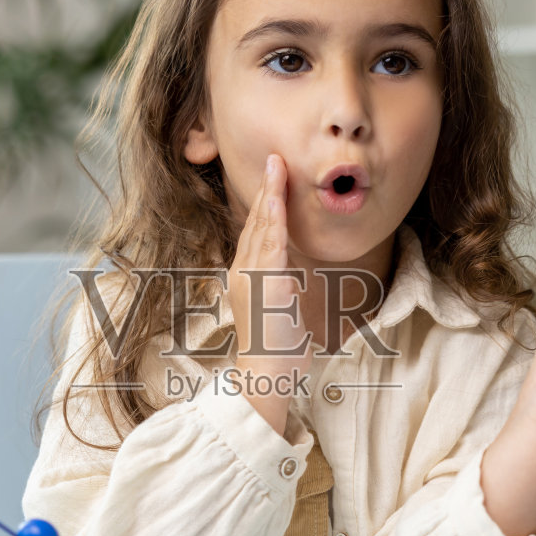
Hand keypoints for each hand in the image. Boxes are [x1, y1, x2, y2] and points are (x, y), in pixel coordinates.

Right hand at [227, 154, 312, 434]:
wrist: (266, 376)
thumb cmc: (277, 349)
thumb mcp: (280, 309)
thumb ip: (282, 287)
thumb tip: (291, 276)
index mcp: (247, 277)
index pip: (257, 232)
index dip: (266, 203)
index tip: (274, 178)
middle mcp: (244, 272)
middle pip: (256, 222)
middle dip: (266, 189)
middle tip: (274, 159)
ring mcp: (252, 278)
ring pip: (262, 228)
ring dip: (270, 195)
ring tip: (276, 168)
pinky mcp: (265, 287)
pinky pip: (270, 247)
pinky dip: (274, 221)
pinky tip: (278, 201)